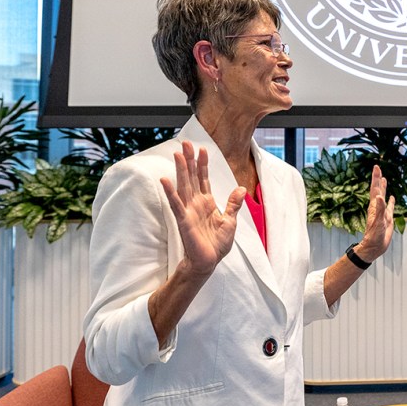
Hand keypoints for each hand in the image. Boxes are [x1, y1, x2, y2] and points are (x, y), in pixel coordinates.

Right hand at [159, 141, 245, 275]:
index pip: (204, 178)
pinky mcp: (184, 220)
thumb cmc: (216, 244)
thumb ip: (233, 204)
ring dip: (180, 170)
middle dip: (189, 160)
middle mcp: (196, 203)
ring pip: (184, 186)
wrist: (209, 262)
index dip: (203, 164)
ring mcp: (188, 211)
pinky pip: (176, 204)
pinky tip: (165, 180)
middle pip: (192, 177)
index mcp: (207, 202)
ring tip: (177, 154)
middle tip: (186, 143)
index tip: (202, 149)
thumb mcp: (230, 221)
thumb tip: (241, 188)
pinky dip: (171, 192)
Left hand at [356, 165, 395, 261]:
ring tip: (384, 179)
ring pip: (383, 196)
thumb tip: (379, 196)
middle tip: (378, 168)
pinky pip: (389, 207)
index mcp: (374, 206)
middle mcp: (377, 207)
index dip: (376, 178)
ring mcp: (382, 212)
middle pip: (378, 190)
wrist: (374, 247)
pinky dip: (390, 201)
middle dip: (378, 179)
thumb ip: (379, 209)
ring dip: (383, 188)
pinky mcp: (387, 218)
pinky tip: (391, 197)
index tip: (376, 167)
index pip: (375, 189)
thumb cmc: (374, 235)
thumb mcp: (377, 222)